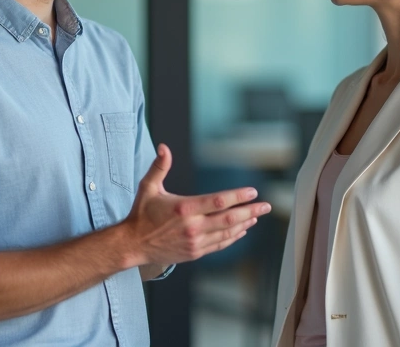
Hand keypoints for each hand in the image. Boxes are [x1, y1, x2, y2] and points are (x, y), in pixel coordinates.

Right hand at [123, 144, 270, 266]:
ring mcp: (195, 242)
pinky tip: (242, 230)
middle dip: (251, 211)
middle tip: (266, 206)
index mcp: (184, 208)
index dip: (237, 197)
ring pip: (227, 233)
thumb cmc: (142, 214)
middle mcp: (192, 227)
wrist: (133, 244)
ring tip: (256, 216)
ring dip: (245, 224)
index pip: (218, 202)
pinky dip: (233, 237)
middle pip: (229, 219)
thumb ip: (159, 167)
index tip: (252, 192)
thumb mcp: (148, 187)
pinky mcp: (195, 252)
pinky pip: (220, 244)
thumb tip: (164, 147)